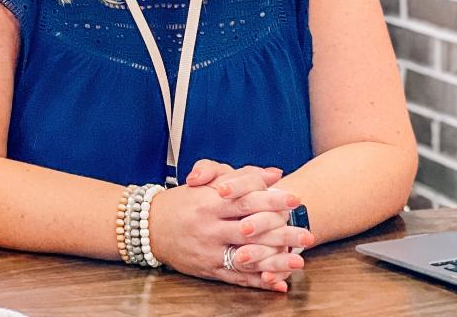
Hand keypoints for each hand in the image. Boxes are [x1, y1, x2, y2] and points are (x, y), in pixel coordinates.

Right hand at [183, 160, 314, 289]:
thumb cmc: (181, 202)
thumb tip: (273, 173)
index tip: (294, 199)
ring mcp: (210, 250)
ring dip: (275, 260)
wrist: (149, 226)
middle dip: (281, 231)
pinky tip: (278, 282)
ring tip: (299, 260)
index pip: (245, 199)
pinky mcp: (209, 269)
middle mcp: (210, 226)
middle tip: (306, 233)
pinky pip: (237, 277)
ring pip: (247, 256)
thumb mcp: (206, 181)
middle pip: (251, 229)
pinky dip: (259, 281)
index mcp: (209, 201)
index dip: (271, 200)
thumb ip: (240, 176)